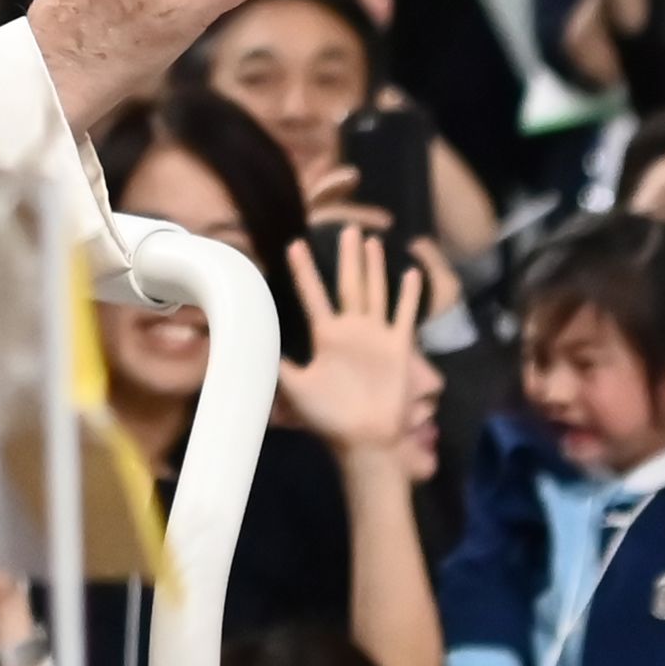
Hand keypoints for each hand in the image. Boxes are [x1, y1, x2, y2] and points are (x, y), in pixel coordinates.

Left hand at [278, 225, 430, 456]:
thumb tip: (253, 344)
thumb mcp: (298, 389)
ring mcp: (376, 335)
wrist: (365, 438)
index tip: (295, 246)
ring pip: (375, 292)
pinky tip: (412, 272)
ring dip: (374, 268)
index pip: (313, 295)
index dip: (305, 271)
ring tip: (372, 241)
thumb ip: (280, 365)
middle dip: (348, 257)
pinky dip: (409, 295)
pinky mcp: (398, 345)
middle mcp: (351, 329)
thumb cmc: (330, 416)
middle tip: (347, 227)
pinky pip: (404, 315)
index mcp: (326, 336)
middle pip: (348, 284)